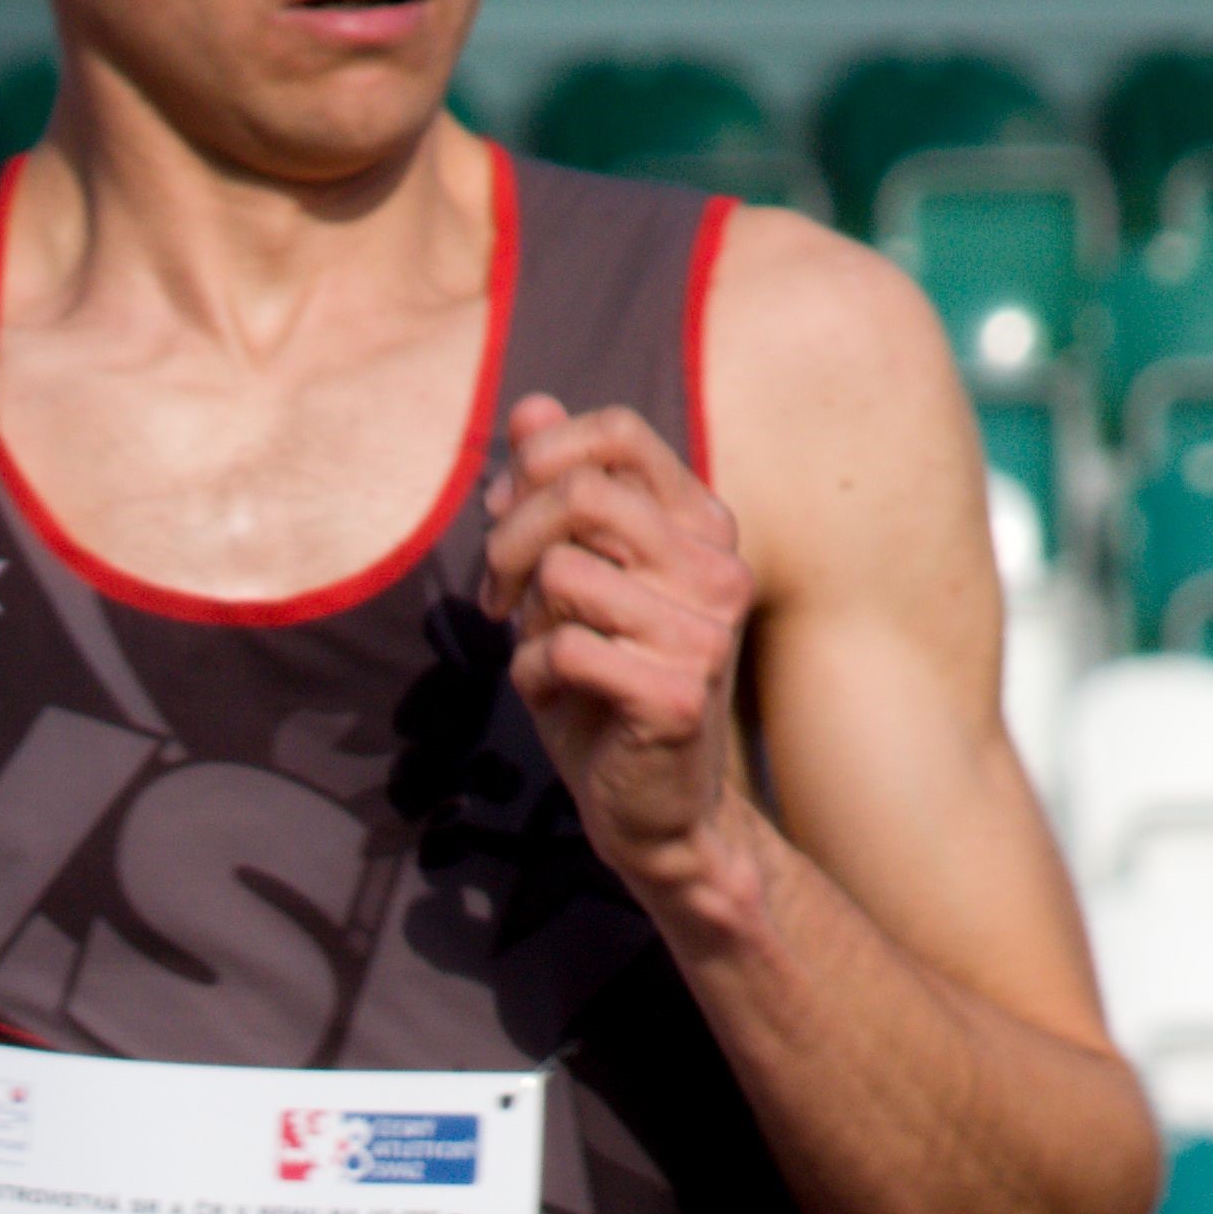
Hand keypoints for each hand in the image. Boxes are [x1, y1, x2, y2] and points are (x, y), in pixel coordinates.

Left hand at [479, 395, 758, 893]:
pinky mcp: (675, 694)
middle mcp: (716, 567)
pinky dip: (535, 675)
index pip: (617, 435)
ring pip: (563, 572)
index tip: (506, 514)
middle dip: (510, 539)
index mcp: (700, 526)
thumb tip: (531, 405)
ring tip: (546, 658)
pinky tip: (561, 700)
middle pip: (580, 492)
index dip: (539, 460)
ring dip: (525, 620)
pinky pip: (563, 648)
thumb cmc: (605, 686)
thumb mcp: (571, 581)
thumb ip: (552, 497)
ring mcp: (704, 631)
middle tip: (496, 594)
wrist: (655, 808)